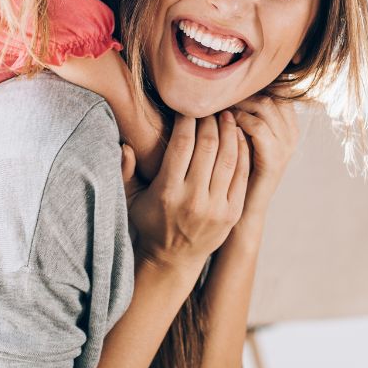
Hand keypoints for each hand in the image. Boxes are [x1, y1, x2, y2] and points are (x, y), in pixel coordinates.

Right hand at [126, 111, 250, 273]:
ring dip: (229, 132)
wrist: (173, 260)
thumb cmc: (150, 222)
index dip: (186, 121)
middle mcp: (193, 199)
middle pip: (208, 146)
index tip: (187, 108)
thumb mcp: (130, 200)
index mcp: (167, 192)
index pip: (181, 145)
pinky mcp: (233, 213)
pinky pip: (242, 174)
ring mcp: (216, 207)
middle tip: (210, 107)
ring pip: (228, 157)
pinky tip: (238, 137)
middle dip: (210, 121)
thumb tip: (125, 144)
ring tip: (227, 116)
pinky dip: (242, 152)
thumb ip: (124, 171)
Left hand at [231, 95, 298, 225]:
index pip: (278, 88)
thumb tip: (229, 82)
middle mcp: (291, 132)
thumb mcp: (246, 136)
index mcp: (288, 124)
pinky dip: (238, 121)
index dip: (255, 82)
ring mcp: (286, 146)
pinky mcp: (274, 158)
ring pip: (265, 105)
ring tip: (220, 104)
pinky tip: (223, 123)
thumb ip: (246, 112)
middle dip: (245, 89)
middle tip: (221, 90)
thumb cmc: (238, 169)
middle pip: (271, 92)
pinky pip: (258, 127)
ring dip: (238, 102)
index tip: (230, 81)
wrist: (243, 209)